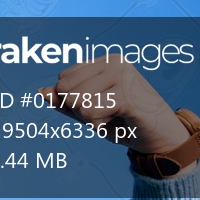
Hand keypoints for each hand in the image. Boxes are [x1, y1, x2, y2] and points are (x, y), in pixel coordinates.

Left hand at [38, 54, 189, 154]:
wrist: (158, 137)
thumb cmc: (123, 122)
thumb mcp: (88, 112)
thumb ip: (65, 102)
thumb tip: (41, 91)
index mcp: (104, 62)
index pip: (63, 80)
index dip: (71, 101)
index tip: (98, 105)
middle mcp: (113, 62)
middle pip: (66, 89)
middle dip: (79, 110)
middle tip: (106, 112)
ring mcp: (122, 76)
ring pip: (76, 101)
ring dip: (90, 118)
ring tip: (114, 115)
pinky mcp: (127, 95)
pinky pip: (89, 111)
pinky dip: (98, 123)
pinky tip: (119, 119)